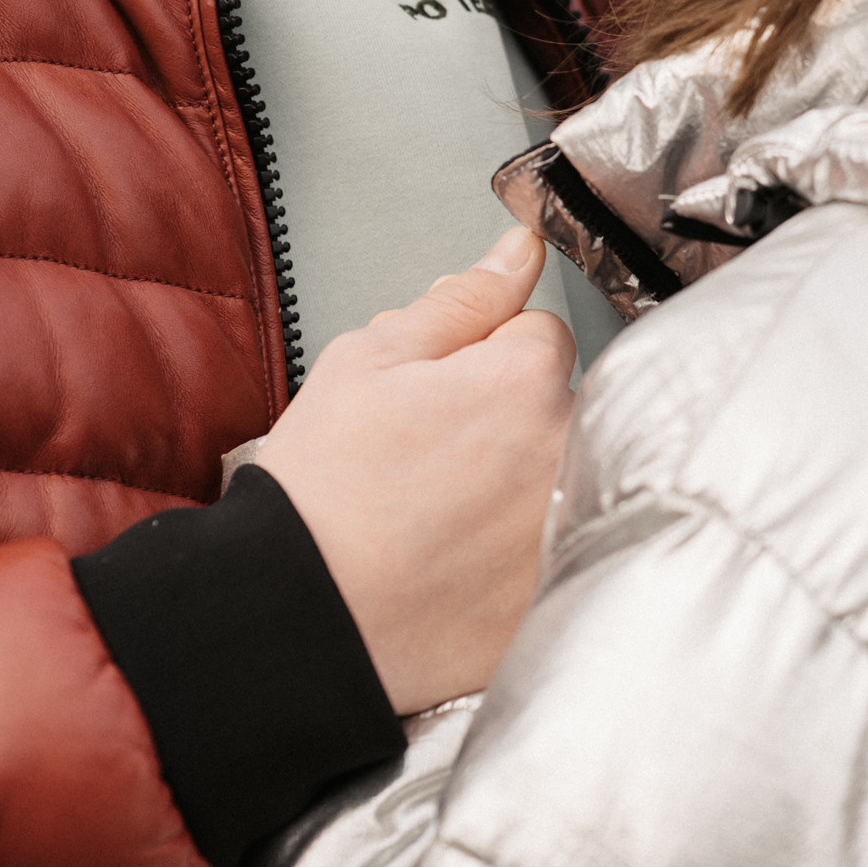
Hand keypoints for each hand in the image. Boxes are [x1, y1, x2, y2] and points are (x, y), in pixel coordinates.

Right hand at [251, 229, 574, 713]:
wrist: (298, 616)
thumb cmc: (323, 492)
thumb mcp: (369, 362)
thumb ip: (461, 300)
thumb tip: (518, 250)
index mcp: (526, 383)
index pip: (537, 333)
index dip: (480, 355)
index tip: (436, 396)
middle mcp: (566, 454)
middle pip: (556, 403)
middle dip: (506, 415)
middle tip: (429, 460)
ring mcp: (569, 530)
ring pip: (558, 473)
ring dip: (518, 482)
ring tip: (441, 516)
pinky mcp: (559, 593)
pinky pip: (556, 546)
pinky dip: (518, 550)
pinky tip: (460, 563)